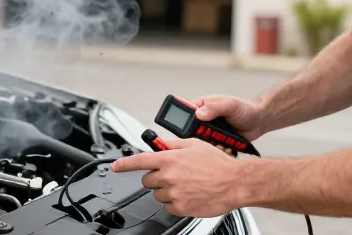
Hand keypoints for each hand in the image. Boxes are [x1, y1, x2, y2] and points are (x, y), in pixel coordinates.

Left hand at [111, 138, 243, 217]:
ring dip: (166, 190)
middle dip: (155, 177)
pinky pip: (168, 207)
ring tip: (185, 185)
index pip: (139, 161)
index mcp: (169, 159)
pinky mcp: (181, 208)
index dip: (124, 164)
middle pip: (147, 180)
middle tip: (171, 175)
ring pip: (157, 194)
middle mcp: (168, 176)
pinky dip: (175, 203)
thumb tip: (159, 143)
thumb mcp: (194, 144)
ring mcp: (173, 193)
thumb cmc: (218, 163)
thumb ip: (172, 144)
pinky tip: (188, 195)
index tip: (115, 167)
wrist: (236, 182)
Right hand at [191, 94, 266, 153]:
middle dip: (201, 139)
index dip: (184, 122)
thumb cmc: (245, 109)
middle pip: (192, 132)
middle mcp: (203, 120)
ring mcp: (209, 132)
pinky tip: (227, 149)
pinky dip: (219, 152)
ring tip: (222, 145)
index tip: (191, 129)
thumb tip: (199, 113)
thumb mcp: (230, 105)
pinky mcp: (217, 142)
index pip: (185, 114)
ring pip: (202, 144)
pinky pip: (212, 150)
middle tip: (210, 139)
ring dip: (211, 147)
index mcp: (201, 106)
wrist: (259, 121)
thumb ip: (215, 107)